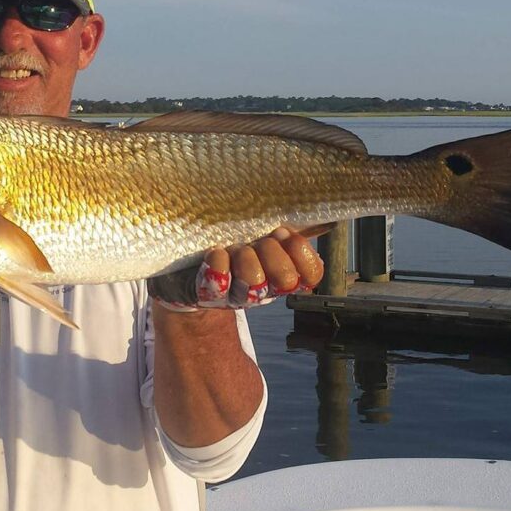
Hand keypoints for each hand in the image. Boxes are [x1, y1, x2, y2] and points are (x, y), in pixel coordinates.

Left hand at [148, 227, 323, 310]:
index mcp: (281, 272)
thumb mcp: (261, 231)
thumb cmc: (228, 241)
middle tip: (257, 239)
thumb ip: (291, 223)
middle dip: (272, 253)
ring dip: (245, 257)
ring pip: (254, 281)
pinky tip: (214, 252)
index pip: (311, 274)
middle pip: (285, 279)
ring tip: (234, 246)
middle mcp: (263, 288)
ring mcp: (235, 295)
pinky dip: (218, 264)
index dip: (303, 254)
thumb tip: (328, 214)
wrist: (182, 265)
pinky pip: (218, 283)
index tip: (285, 233)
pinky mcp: (207, 294)